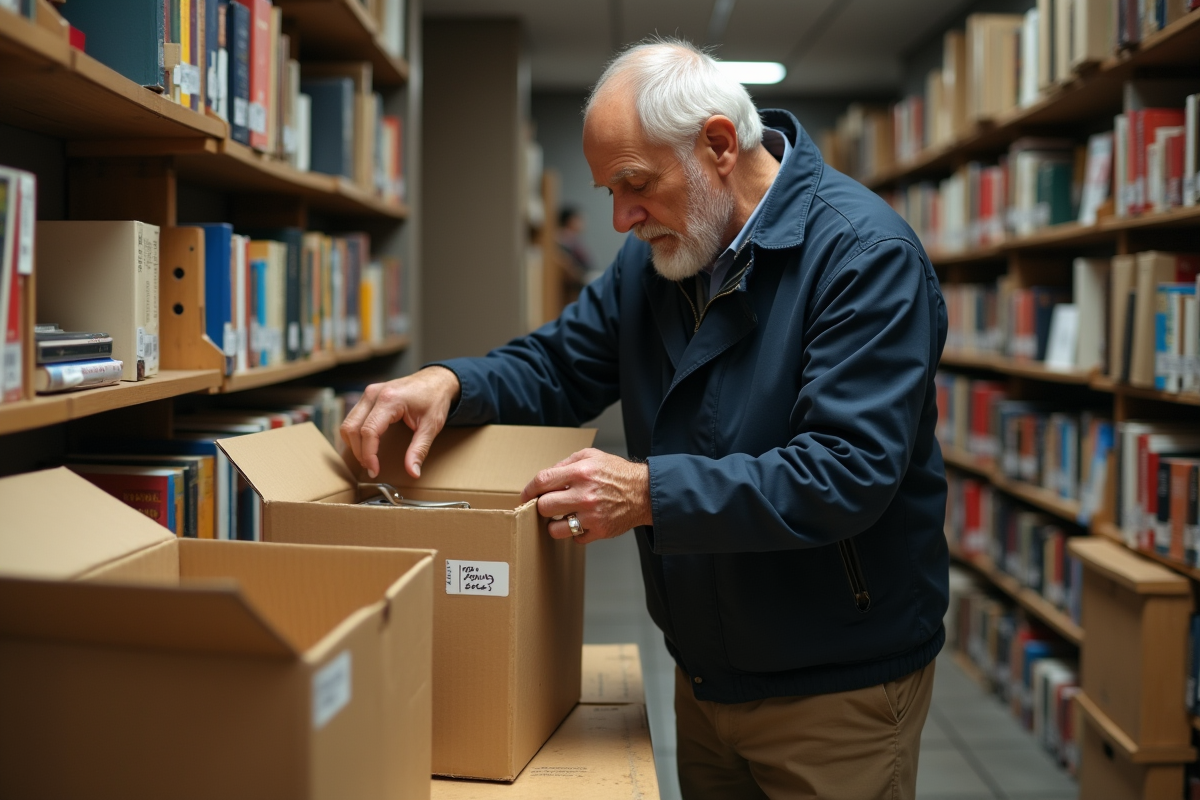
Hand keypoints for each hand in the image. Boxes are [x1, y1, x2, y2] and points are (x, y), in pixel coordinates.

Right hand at [340, 366, 460, 479]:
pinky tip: (365, 445)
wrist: (437, 379)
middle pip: (352, 428)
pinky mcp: (368, 396)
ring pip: (348, 423)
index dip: (368, 454)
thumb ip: (419, 449)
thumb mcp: (431, 426)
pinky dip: (354, 434)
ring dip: (353, 444)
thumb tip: (413, 472)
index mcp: (390, 400)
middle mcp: (374, 394)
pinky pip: (352, 417)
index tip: (375, 470)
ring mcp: (369, 393)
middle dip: (358, 452)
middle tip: (371, 468)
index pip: (368, 431)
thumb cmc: (435, 399)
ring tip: (368, 459)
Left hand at [519, 448, 652, 543]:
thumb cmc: (617, 473)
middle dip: (543, 506)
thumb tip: (546, 476)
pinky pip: (574, 538)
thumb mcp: (592, 456)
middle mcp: (585, 495)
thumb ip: (566, 463)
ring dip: (555, 524)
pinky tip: (582, 522)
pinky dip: (575, 533)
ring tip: (563, 517)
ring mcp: (592, 515)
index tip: (526, 496)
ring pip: (555, 529)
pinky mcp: (600, 531)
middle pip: (544, 507)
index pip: (542, 481)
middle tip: (549, 505)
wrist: (645, 492)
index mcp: (580, 472)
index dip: (529, 490)